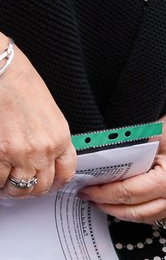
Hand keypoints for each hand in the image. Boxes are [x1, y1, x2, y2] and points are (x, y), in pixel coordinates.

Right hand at [0, 40, 75, 197]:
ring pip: (20, 187)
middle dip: (32, 188)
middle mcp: (44, 149)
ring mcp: (20, 154)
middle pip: (42, 185)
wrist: (1, 72)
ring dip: (12, 188)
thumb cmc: (21, 85)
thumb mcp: (49, 114)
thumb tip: (45, 157)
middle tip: (22, 183)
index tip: (48, 184)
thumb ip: (50, 138)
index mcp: (60, 138)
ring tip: (6, 182)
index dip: (56, 183)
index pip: (66, 173)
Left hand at [80, 100, 165, 223]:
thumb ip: (129, 159)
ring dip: (127, 213)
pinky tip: (133, 204)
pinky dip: (146, 212)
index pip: (127, 194)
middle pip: (137, 212)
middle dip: (110, 207)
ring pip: (151, 218)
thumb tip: (102, 171)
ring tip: (109, 204)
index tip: (87, 190)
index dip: (102, 194)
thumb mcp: (151, 138)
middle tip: (92, 198)